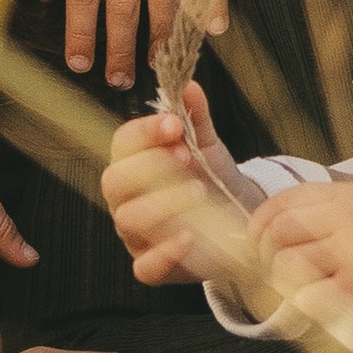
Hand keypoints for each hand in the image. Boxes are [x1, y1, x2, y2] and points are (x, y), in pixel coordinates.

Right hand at [102, 77, 250, 286]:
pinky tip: (189, 236)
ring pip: (129, 219)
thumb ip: (196, 117)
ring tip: (199, 191)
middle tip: (185, 157)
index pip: (121, 144)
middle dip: (148, 166)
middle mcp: (127, 199)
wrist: (238, 219)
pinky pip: (145, 267)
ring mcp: (136, 235)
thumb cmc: (212, 179)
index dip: (144, 132)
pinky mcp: (154, 267)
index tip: (176, 124)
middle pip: (114, 181)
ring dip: (163, 203)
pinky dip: (165, 253)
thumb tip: (188, 85)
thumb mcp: (207, 145)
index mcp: (133, 164)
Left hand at [248, 180, 352, 338]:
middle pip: (277, 230)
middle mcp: (350, 216)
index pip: (282, 200)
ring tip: (308, 291)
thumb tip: (269, 230)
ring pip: (286, 262)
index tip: (256, 244)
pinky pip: (308, 295)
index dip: (259, 224)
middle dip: (267, 256)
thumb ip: (328, 217)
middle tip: (279, 274)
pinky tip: (330, 306)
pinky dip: (310, 305)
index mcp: (350, 196)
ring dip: (288, 283)